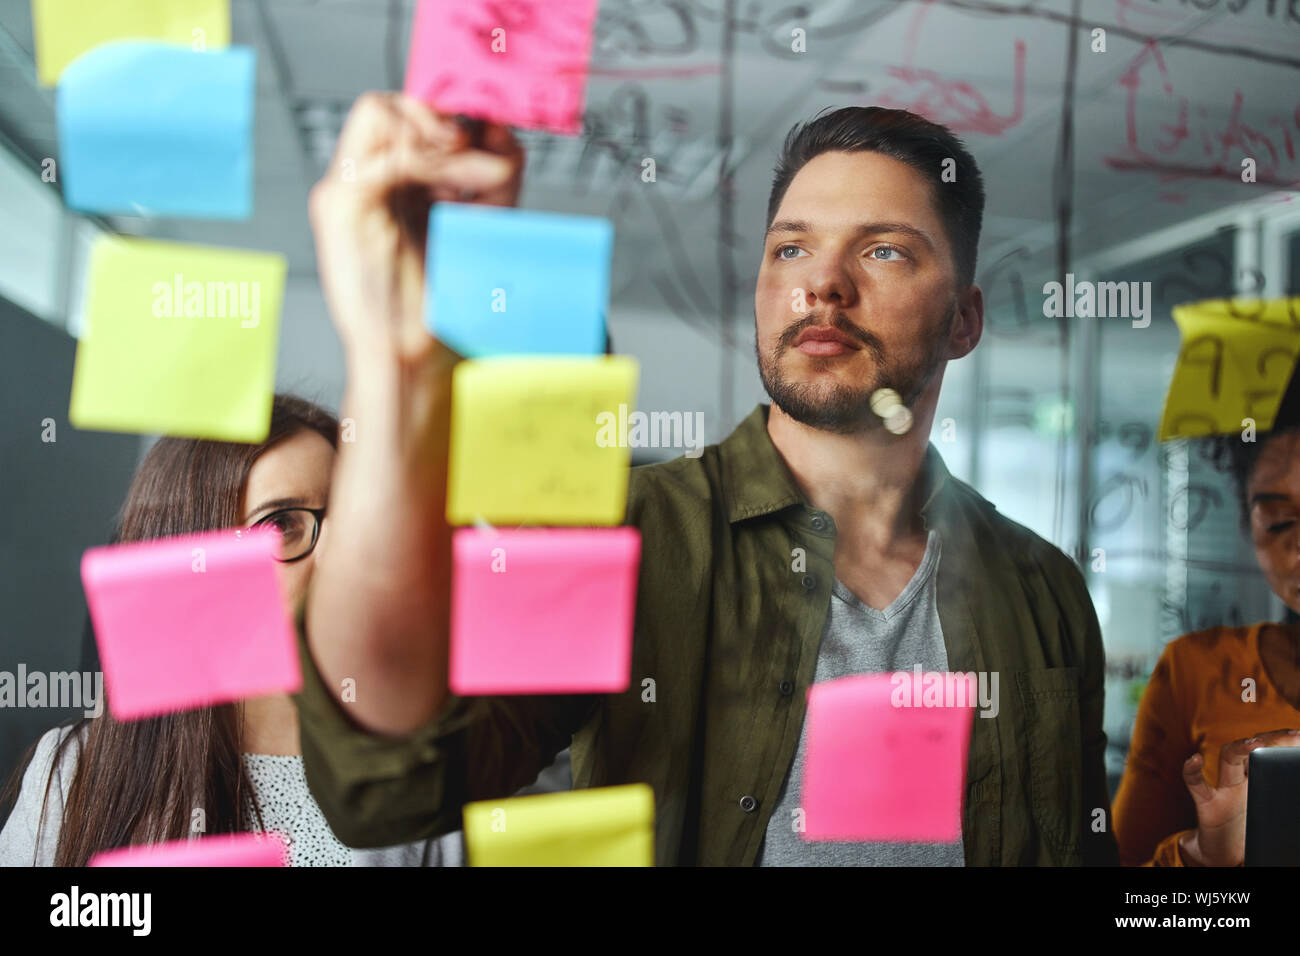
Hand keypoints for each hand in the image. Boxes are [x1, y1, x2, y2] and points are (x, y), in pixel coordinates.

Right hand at [308, 93, 523, 367]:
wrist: (416, 357)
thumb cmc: (442, 303)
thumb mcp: (480, 223)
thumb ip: (493, 175)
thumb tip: (504, 133)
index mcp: (390, 186)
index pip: (407, 116)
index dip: (452, 115)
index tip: (495, 136)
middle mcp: (363, 184)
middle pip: (390, 105)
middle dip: (444, 119)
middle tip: (485, 152)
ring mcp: (344, 191)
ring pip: (379, 113)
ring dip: (438, 136)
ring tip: (480, 174)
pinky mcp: (336, 206)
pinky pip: (381, 156)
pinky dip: (429, 159)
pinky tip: (463, 187)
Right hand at [1179, 728, 1299, 865]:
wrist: (1223, 852)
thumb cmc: (1250, 831)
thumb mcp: (1271, 812)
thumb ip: (1282, 796)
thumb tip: (1295, 780)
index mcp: (1259, 780)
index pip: (1271, 753)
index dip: (1285, 744)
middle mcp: (1242, 779)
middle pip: (1252, 750)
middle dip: (1270, 739)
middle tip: (1291, 736)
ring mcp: (1223, 789)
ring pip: (1228, 759)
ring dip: (1239, 749)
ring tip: (1254, 743)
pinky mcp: (1207, 804)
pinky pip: (1197, 784)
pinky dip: (1192, 771)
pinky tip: (1195, 760)